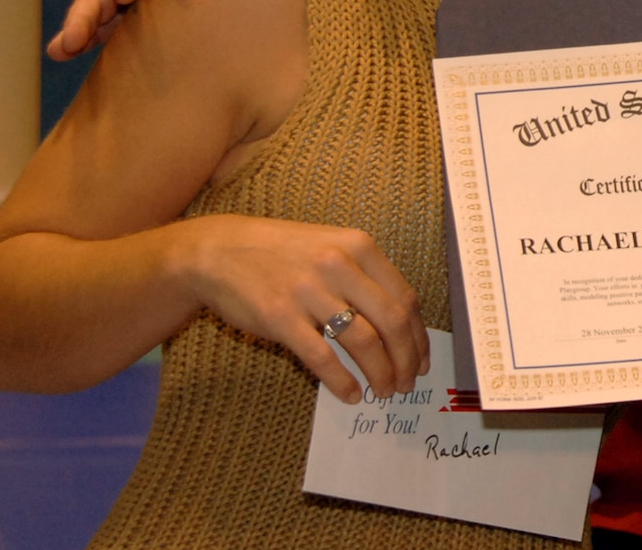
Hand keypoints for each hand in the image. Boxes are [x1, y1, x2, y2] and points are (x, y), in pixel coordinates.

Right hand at [178, 214, 427, 404]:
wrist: (220, 251)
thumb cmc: (280, 252)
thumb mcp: (330, 246)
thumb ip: (363, 275)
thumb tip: (399, 324)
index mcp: (358, 246)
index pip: (404, 298)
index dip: (418, 335)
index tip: (421, 359)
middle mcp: (339, 266)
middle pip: (392, 322)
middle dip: (406, 359)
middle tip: (407, 383)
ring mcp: (310, 291)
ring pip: (364, 342)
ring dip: (381, 373)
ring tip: (384, 391)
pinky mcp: (281, 317)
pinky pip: (323, 357)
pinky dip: (342, 381)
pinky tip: (351, 394)